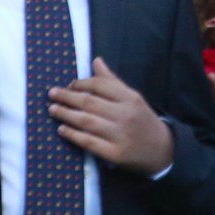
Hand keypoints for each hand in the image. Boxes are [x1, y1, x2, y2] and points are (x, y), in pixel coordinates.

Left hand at [48, 57, 173, 174]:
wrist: (163, 150)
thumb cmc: (143, 120)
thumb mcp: (133, 98)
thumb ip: (112, 81)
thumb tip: (95, 61)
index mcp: (131, 98)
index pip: (101, 85)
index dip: (81, 83)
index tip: (69, 84)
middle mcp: (126, 115)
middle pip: (90, 103)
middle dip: (67, 97)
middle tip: (51, 94)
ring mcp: (120, 135)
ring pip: (86, 121)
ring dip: (66, 114)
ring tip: (52, 110)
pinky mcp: (115, 153)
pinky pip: (89, 142)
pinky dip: (73, 135)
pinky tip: (62, 129)